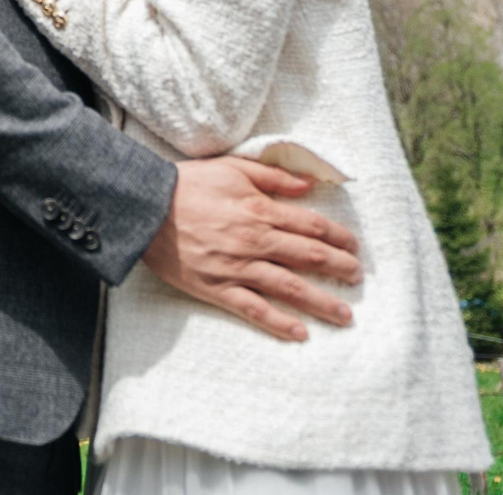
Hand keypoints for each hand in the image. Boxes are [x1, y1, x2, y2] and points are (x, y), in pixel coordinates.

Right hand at [139, 155, 361, 341]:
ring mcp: (237, 267)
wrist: (145, 207)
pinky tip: (300, 334)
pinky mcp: (218, 288)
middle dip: (339, 268)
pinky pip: (254, 309)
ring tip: (345, 314)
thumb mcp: (232, 168)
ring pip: (290, 288)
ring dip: (322, 302)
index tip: (354, 246)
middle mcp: (255, 240)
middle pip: (310, 257)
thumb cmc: (188, 184)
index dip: (339, 236)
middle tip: (357, 278)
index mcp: (260, 209)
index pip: (312, 225)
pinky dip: (279, 323)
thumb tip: (307, 185)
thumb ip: (273, 177)